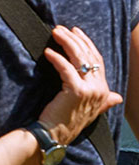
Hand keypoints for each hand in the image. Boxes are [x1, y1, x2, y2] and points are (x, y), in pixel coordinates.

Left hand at [37, 26, 122, 146]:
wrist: (54, 135)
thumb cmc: (66, 120)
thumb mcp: (90, 109)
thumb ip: (104, 101)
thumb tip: (118, 97)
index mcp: (104, 90)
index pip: (98, 60)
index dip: (86, 43)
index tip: (74, 31)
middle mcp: (101, 89)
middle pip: (89, 56)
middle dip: (74, 39)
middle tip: (60, 29)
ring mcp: (90, 90)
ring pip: (80, 58)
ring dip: (66, 42)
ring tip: (54, 33)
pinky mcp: (76, 91)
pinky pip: (66, 69)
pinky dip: (56, 59)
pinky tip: (47, 52)